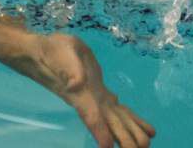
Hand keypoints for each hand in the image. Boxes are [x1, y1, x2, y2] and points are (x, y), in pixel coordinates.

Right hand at [31, 33, 155, 147]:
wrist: (44, 53)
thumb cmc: (53, 53)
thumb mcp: (63, 56)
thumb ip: (71, 70)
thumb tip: (76, 83)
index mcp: (81, 95)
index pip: (92, 117)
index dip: (101, 132)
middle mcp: (90, 100)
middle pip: (110, 123)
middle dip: (126, 137)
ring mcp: (96, 97)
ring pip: (116, 118)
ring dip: (131, 130)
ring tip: (147, 142)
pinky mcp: (99, 90)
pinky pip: (116, 107)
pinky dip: (129, 116)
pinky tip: (136, 123)